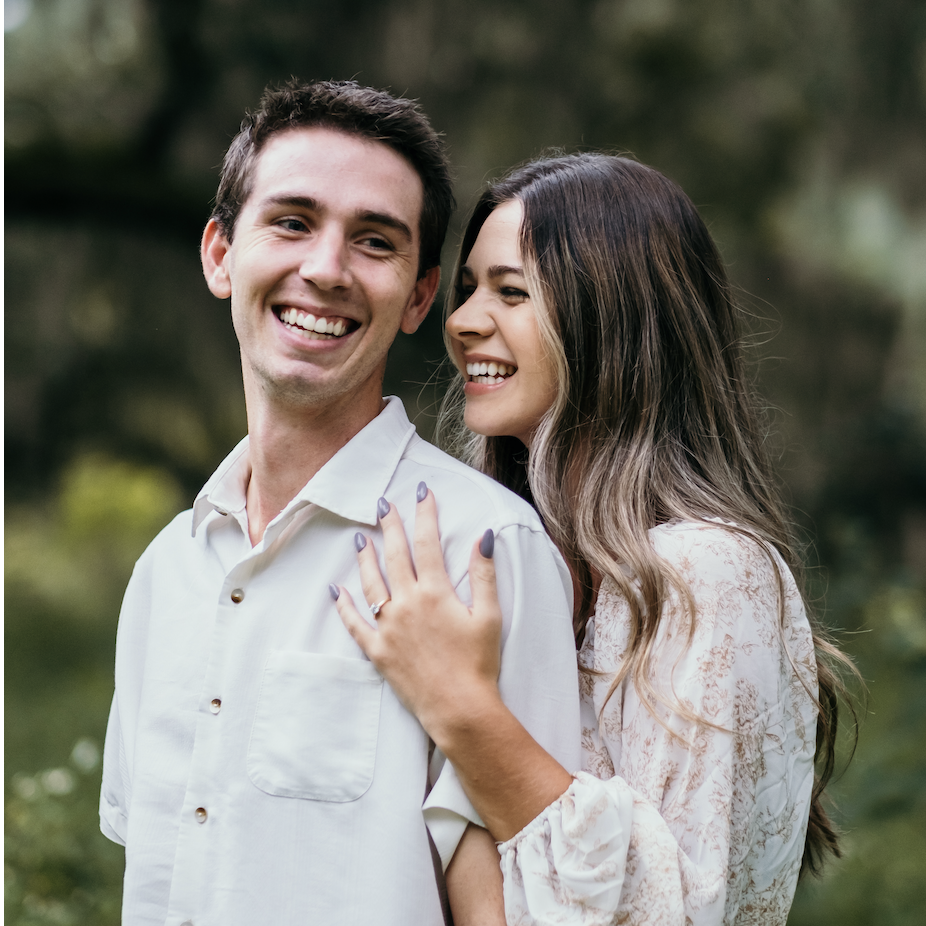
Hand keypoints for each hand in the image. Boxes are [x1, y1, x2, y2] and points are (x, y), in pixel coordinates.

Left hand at [331, 485, 502, 740]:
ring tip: (360, 539)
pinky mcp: (378, 651)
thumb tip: (484, 537)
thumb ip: (484, 574)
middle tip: (382, 505)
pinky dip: (343, 606)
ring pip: (372, 584)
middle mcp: (408, 604)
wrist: (459, 708)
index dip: (425, 514)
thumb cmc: (479, 663)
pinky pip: (355, 624)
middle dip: (391, 526)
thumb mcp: (489, 615)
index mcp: (436, 592)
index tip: (422, 493)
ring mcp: (389, 627)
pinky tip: (335, 590)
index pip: (427, 543)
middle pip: (396, 556)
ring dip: (366, 558)